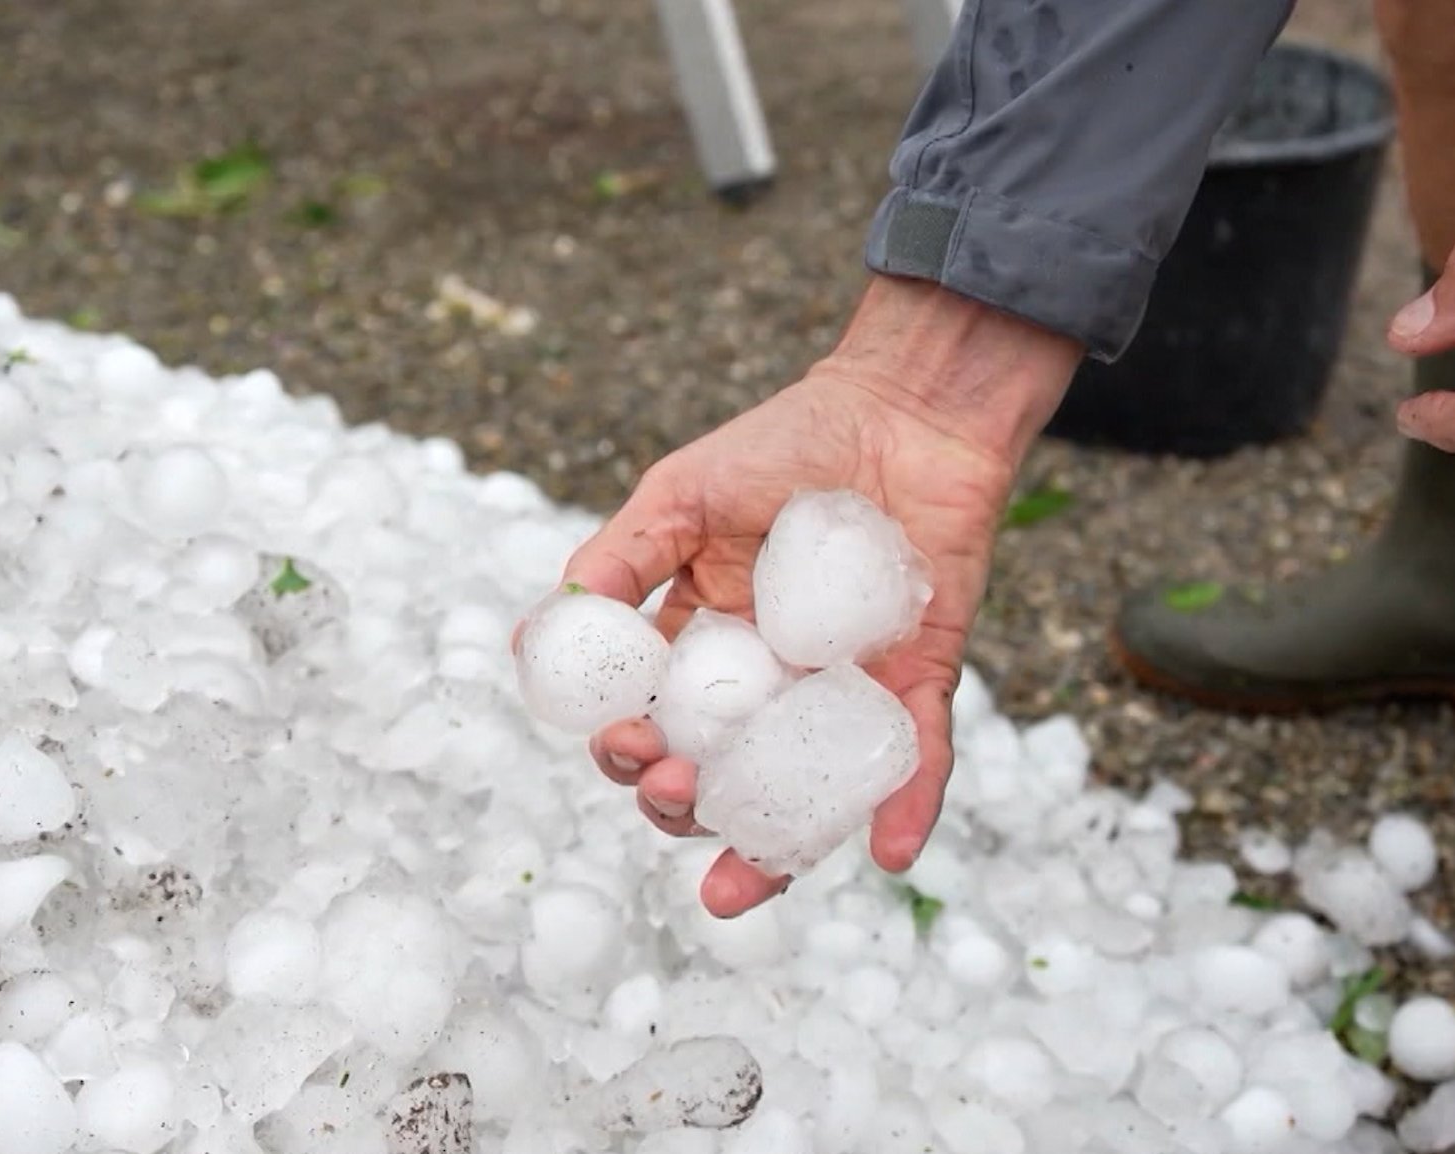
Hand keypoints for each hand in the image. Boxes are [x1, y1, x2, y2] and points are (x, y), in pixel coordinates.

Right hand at [549, 278, 1080, 916]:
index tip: (621, 743)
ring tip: (738, 878)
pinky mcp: (919, 682)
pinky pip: (917, 756)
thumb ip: (618, 561)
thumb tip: (535, 636)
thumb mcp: (683, 497)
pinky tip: (887, 854)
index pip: (656, 724)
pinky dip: (907, 807)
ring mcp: (843, 691)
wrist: (902, 408)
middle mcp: (770, 686)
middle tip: (671, 793)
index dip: (630, 751)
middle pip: (718, 778)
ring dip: (771, 850)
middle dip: (682, 809)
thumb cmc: (788, 442)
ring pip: (805, 793)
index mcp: (706, 646)